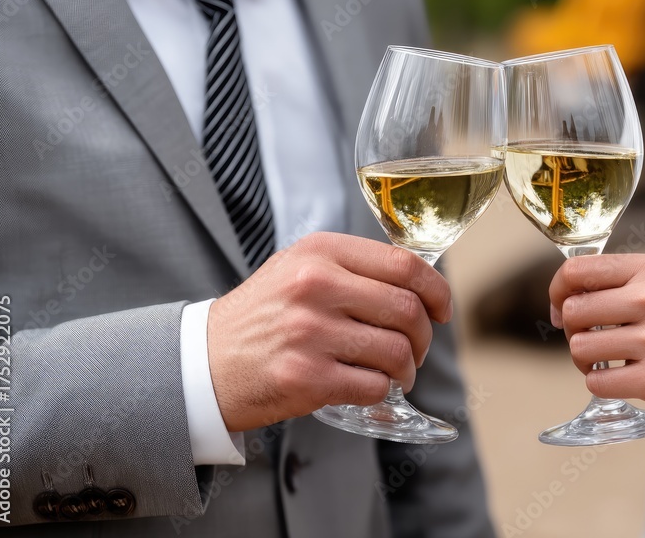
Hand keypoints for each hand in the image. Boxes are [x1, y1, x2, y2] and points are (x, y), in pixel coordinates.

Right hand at [207, 232, 452, 431]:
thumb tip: (419, 285)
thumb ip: (353, 268)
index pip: (404, 264)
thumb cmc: (262, 317)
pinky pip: (374, 386)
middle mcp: (315, 286)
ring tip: (396, 374)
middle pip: (407, 311)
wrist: (203, 363)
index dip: (436, 291)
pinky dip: (381, 391)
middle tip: (416, 350)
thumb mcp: (298, 270)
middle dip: (425, 338)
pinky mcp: (307, 377)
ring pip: (397, 352)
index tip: (442, 310)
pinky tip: (366, 387)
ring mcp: (311, 333)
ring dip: (407, 370)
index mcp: (319, 252)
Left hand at [549, 254, 644, 410]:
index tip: (562, 307)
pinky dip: (599, 383)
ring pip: (580, 349)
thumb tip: (562, 302)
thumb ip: (618, 281)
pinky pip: (597, 383)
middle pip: (573, 313)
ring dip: (584, 359)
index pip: (575, 271)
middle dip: (572, 329)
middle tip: (590, 336)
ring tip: (605, 359)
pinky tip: (617, 377)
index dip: (557, 291)